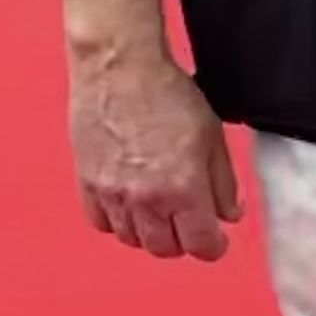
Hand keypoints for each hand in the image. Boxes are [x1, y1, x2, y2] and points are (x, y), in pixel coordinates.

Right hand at [65, 44, 242, 259]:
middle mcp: (146, 199)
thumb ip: (223, 181)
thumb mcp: (212, 135)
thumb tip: (228, 214)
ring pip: (132, 239)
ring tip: (160, 210)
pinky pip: (101, 222)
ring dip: (149, 232)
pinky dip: (117, 221)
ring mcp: (112, 193)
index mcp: (183, 189)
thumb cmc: (167, 93)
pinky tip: (129, 204)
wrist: (119, 67)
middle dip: (182, 240)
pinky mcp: (87, 182)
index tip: (217, 240)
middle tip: (188, 222)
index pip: (200, 245)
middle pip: (164, 248)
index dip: (214, 247)